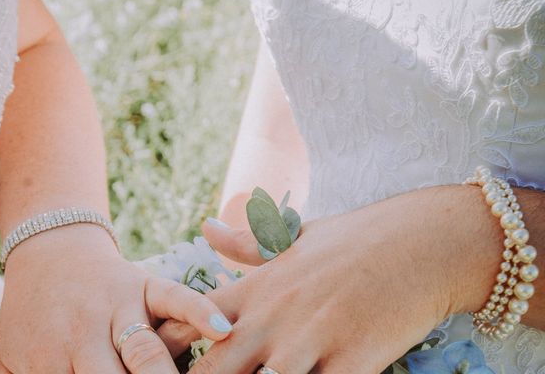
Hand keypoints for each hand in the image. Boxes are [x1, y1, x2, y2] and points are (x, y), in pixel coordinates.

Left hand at [0, 224, 232, 372]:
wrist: (48, 249)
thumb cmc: (32, 312)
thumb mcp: (11, 358)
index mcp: (50, 357)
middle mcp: (85, 333)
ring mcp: (119, 305)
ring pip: (145, 350)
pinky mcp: (144, 283)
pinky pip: (176, 296)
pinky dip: (199, 312)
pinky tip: (220, 330)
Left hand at [159, 185, 501, 372]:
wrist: (421, 243)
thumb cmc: (355, 239)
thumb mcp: (293, 236)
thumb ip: (245, 243)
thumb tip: (205, 228)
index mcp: (258, 287)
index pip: (193, 319)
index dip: (171, 344)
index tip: (165, 358)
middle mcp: (275, 317)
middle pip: (213, 370)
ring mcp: (311, 342)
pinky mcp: (352, 363)